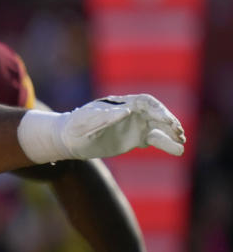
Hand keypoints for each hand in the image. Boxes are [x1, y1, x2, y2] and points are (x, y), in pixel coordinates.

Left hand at [63, 94, 185, 158]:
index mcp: (120, 103)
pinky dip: (166, 144)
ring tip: (181, 143)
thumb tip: (127, 110)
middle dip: (168, 121)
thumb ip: (105, 116)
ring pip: (158, 127)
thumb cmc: (76, 127)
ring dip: (171, 133)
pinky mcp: (135, 138)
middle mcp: (131, 112)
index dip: (157, 109)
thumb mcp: (86, 122)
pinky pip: (155, 139)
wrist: (70, 140)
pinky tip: (178, 150)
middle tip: (178, 132)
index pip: (145, 102)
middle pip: (156, 113)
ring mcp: (135, 125)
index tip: (165, 119)